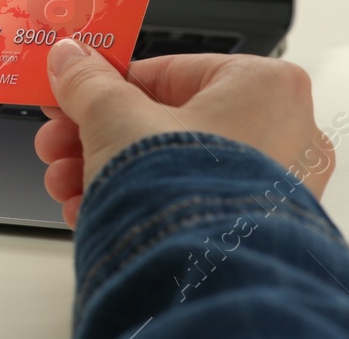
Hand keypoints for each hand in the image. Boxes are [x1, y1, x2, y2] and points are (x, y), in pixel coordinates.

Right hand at [34, 40, 334, 227]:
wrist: (205, 286)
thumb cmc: (187, 197)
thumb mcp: (116, 118)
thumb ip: (90, 84)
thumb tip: (72, 62)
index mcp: (265, 87)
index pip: (168, 72)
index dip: (106, 85)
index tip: (75, 92)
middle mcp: (286, 135)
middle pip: (164, 122)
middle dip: (99, 135)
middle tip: (62, 141)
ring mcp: (275, 190)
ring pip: (172, 167)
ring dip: (108, 171)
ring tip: (67, 185)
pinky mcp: (256, 232)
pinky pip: (189, 203)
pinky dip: (140, 203)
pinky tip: (94, 209)